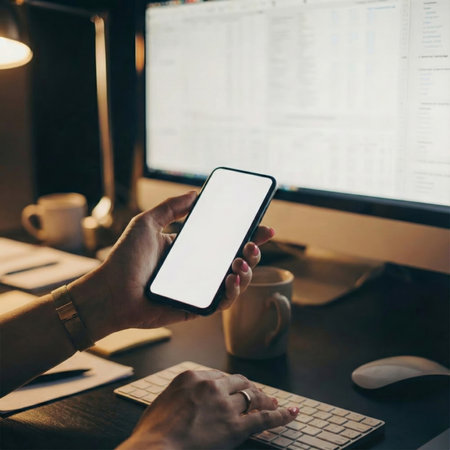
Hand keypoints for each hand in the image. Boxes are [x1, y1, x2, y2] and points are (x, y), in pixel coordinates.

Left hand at [69, 192, 273, 337]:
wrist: (110, 293)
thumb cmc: (125, 258)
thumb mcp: (147, 223)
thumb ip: (170, 207)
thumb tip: (194, 193)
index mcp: (189, 248)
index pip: (225, 239)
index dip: (247, 234)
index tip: (263, 227)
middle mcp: (198, 268)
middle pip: (236, 260)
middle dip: (252, 252)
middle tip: (252, 244)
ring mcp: (199, 288)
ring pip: (235, 282)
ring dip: (246, 272)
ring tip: (239, 261)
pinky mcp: (196, 307)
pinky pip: (223, 302)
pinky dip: (233, 292)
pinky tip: (232, 280)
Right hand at [119, 369, 298, 449]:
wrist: (155, 448)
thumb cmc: (153, 430)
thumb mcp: (163, 400)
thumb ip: (181, 393)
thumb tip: (188, 397)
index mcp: (193, 377)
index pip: (218, 376)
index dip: (230, 384)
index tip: (235, 388)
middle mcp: (211, 386)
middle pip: (237, 382)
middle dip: (249, 388)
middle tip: (257, 394)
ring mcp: (224, 405)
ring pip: (251, 396)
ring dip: (264, 399)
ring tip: (273, 402)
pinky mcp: (235, 426)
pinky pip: (263, 418)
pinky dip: (280, 415)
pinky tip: (291, 412)